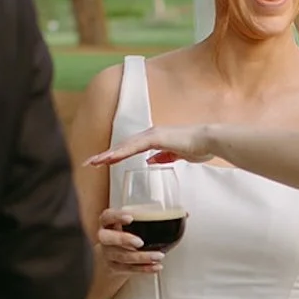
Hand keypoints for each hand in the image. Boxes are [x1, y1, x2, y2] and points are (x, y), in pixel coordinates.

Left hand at [87, 125, 211, 168]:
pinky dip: (121, 152)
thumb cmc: (197, 147)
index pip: (129, 148)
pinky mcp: (156, 138)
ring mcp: (152, 135)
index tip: (101, 163)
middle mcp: (150, 135)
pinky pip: (134, 146)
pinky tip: (110, 158)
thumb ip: (162, 157)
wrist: (209, 140)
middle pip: (123, 146)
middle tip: (88, 163)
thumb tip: (150, 161)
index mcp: (154, 139)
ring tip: (93, 162)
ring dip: (108, 154)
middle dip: (105, 155)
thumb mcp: (177, 155)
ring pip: (125, 146)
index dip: (115, 155)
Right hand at [97, 208, 163, 276]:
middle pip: (107, 238)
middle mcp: (105, 239)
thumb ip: (149, 218)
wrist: (109, 257)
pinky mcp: (116, 268)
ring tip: (158, 256)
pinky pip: (130, 269)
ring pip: (122, 256)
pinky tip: (156, 267)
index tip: (130, 218)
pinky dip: (144, 269)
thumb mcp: (131, 224)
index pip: (107, 217)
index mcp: (107, 224)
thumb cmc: (124, 235)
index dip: (117, 216)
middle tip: (139, 242)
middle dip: (123, 239)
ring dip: (141, 257)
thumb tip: (183, 214)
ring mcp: (109, 254)